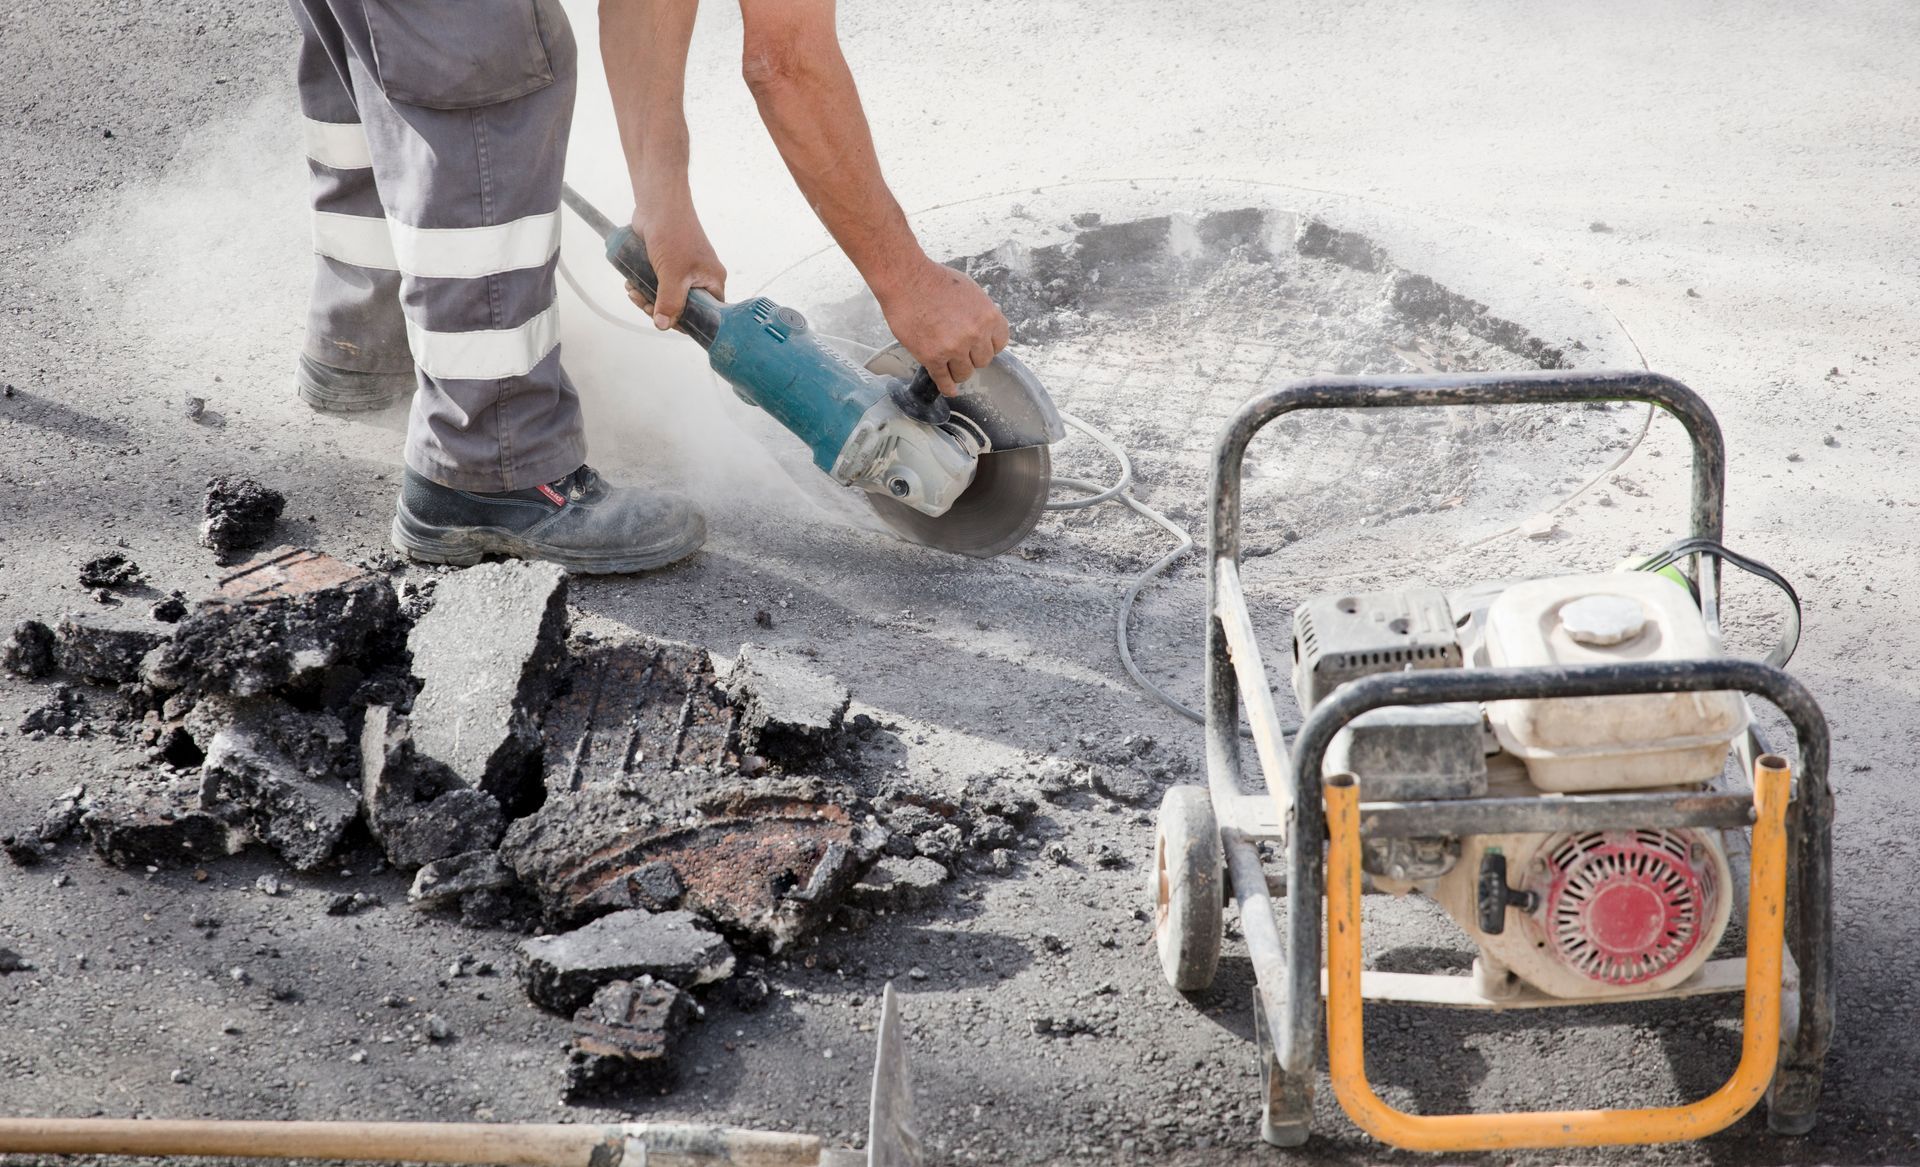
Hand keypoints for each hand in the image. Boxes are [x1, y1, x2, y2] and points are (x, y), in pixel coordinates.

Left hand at [625, 203, 726, 328]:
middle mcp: (701, 278)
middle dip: (660, 308)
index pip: (707, 313)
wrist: (658, 204)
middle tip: (644, 304)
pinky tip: (632, 284)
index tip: (666, 320)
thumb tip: (662, 325)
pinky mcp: (668, 264)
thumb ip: (669, 302)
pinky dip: (645, 287)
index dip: (686, 322)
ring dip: (648, 299)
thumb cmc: (673, 233)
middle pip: (683, 307)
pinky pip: (658, 284)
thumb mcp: (673, 274)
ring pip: (667, 296)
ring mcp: (684, 271)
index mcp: (713, 281)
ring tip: (633, 292)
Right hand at [875, 260, 1008, 394]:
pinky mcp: (932, 357)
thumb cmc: (936, 280)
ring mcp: (954, 348)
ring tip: (950, 365)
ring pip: (964, 373)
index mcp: (988, 316)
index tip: (980, 347)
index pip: (1000, 344)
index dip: (988, 346)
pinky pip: (944, 379)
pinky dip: (947, 387)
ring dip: (958, 371)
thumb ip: (980, 313)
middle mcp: (975, 334)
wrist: (907, 280)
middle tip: (960, 352)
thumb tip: (984, 328)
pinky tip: (948, 389)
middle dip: (972, 357)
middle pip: (983, 361)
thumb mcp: (971, 291)